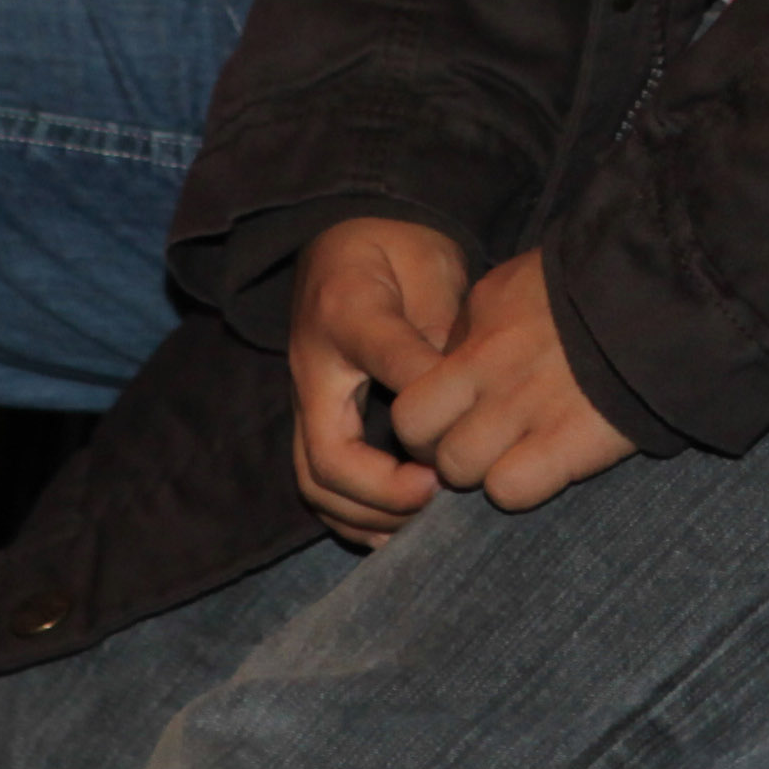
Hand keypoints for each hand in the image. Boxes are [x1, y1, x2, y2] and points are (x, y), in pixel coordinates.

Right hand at [290, 217, 468, 543]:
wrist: (349, 239)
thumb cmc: (397, 250)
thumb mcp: (426, 265)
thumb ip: (437, 328)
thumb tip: (460, 396)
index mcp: (347, 316)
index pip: (380, 367)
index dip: (418, 417)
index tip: (448, 459)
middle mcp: (315, 370)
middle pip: (324, 463)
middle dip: (381, 496)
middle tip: (438, 496)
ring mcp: (309, 401)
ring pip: (314, 483)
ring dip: (366, 516)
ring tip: (422, 523)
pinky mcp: (315, 420)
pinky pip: (317, 483)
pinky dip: (352, 517)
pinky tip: (395, 530)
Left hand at [386, 250, 634, 513]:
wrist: (669, 291)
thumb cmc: (602, 282)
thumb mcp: (522, 282)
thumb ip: (481, 322)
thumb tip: (457, 358)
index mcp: (479, 329)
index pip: (413, 391)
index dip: (427, 419)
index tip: (455, 423)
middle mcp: (488, 369)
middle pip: (419, 433)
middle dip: (440, 450)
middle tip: (477, 450)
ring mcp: (524, 407)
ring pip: (460, 468)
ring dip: (482, 474)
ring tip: (516, 462)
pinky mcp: (566, 441)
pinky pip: (510, 488)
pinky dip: (520, 487)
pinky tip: (546, 470)